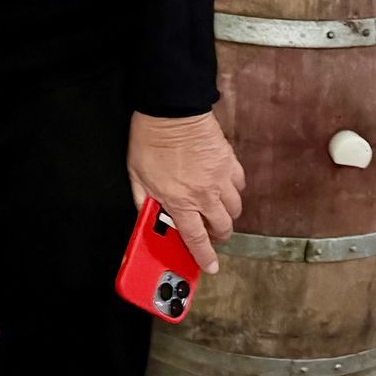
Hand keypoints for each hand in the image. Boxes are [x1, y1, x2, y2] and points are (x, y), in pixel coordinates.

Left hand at [127, 110, 244, 274]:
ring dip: (226, 214)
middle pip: (223, 228)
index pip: (196, 239)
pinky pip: (240, 185)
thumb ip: (144, 201)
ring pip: (235, 209)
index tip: (210, 266)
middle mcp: (204, 194)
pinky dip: (234, 191)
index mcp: (180, 200)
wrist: (170, 109)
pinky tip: (222, 186)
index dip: (204, 257)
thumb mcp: (136, 174)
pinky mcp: (230, 162)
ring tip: (214, 208)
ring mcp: (221, 178)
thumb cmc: (150, 139)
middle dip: (217, 235)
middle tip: (208, 231)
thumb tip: (147, 217)